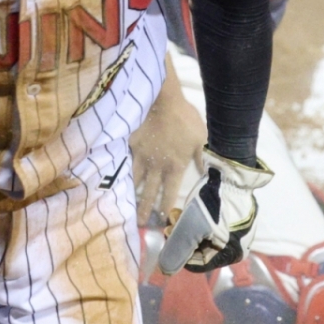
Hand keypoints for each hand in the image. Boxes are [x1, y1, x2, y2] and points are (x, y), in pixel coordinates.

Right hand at [130, 60, 206, 223]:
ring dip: (132, 194)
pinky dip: (123, 171)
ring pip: (135, 180)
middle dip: (145, 209)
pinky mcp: (132, 146)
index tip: (162, 218)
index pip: (170, 192)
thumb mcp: (201, 139)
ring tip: (126, 205)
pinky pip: (127, 161)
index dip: (166, 207)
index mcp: (175, 167)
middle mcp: (157, 167)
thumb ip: (202, 158)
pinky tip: (117, 179)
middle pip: (149, 192)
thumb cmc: (185, 119)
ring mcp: (142, 157)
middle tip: (140, 222)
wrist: (163, 101)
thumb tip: (207, 173)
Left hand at [158, 148, 273, 274]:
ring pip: (201, 236)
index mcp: (232, 254)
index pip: (197, 264)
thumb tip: (165, 270)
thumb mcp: (190, 228)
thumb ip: (177, 250)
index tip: (168, 236)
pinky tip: (183, 209)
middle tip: (169, 224)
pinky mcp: (231, 215)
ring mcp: (235, 229)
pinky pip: (207, 224)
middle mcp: (236, 245)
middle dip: (181, 237)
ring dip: (184, 227)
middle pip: (200, 250)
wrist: (230, 169)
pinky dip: (193, 219)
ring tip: (175, 213)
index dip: (179, 252)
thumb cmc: (212, 202)